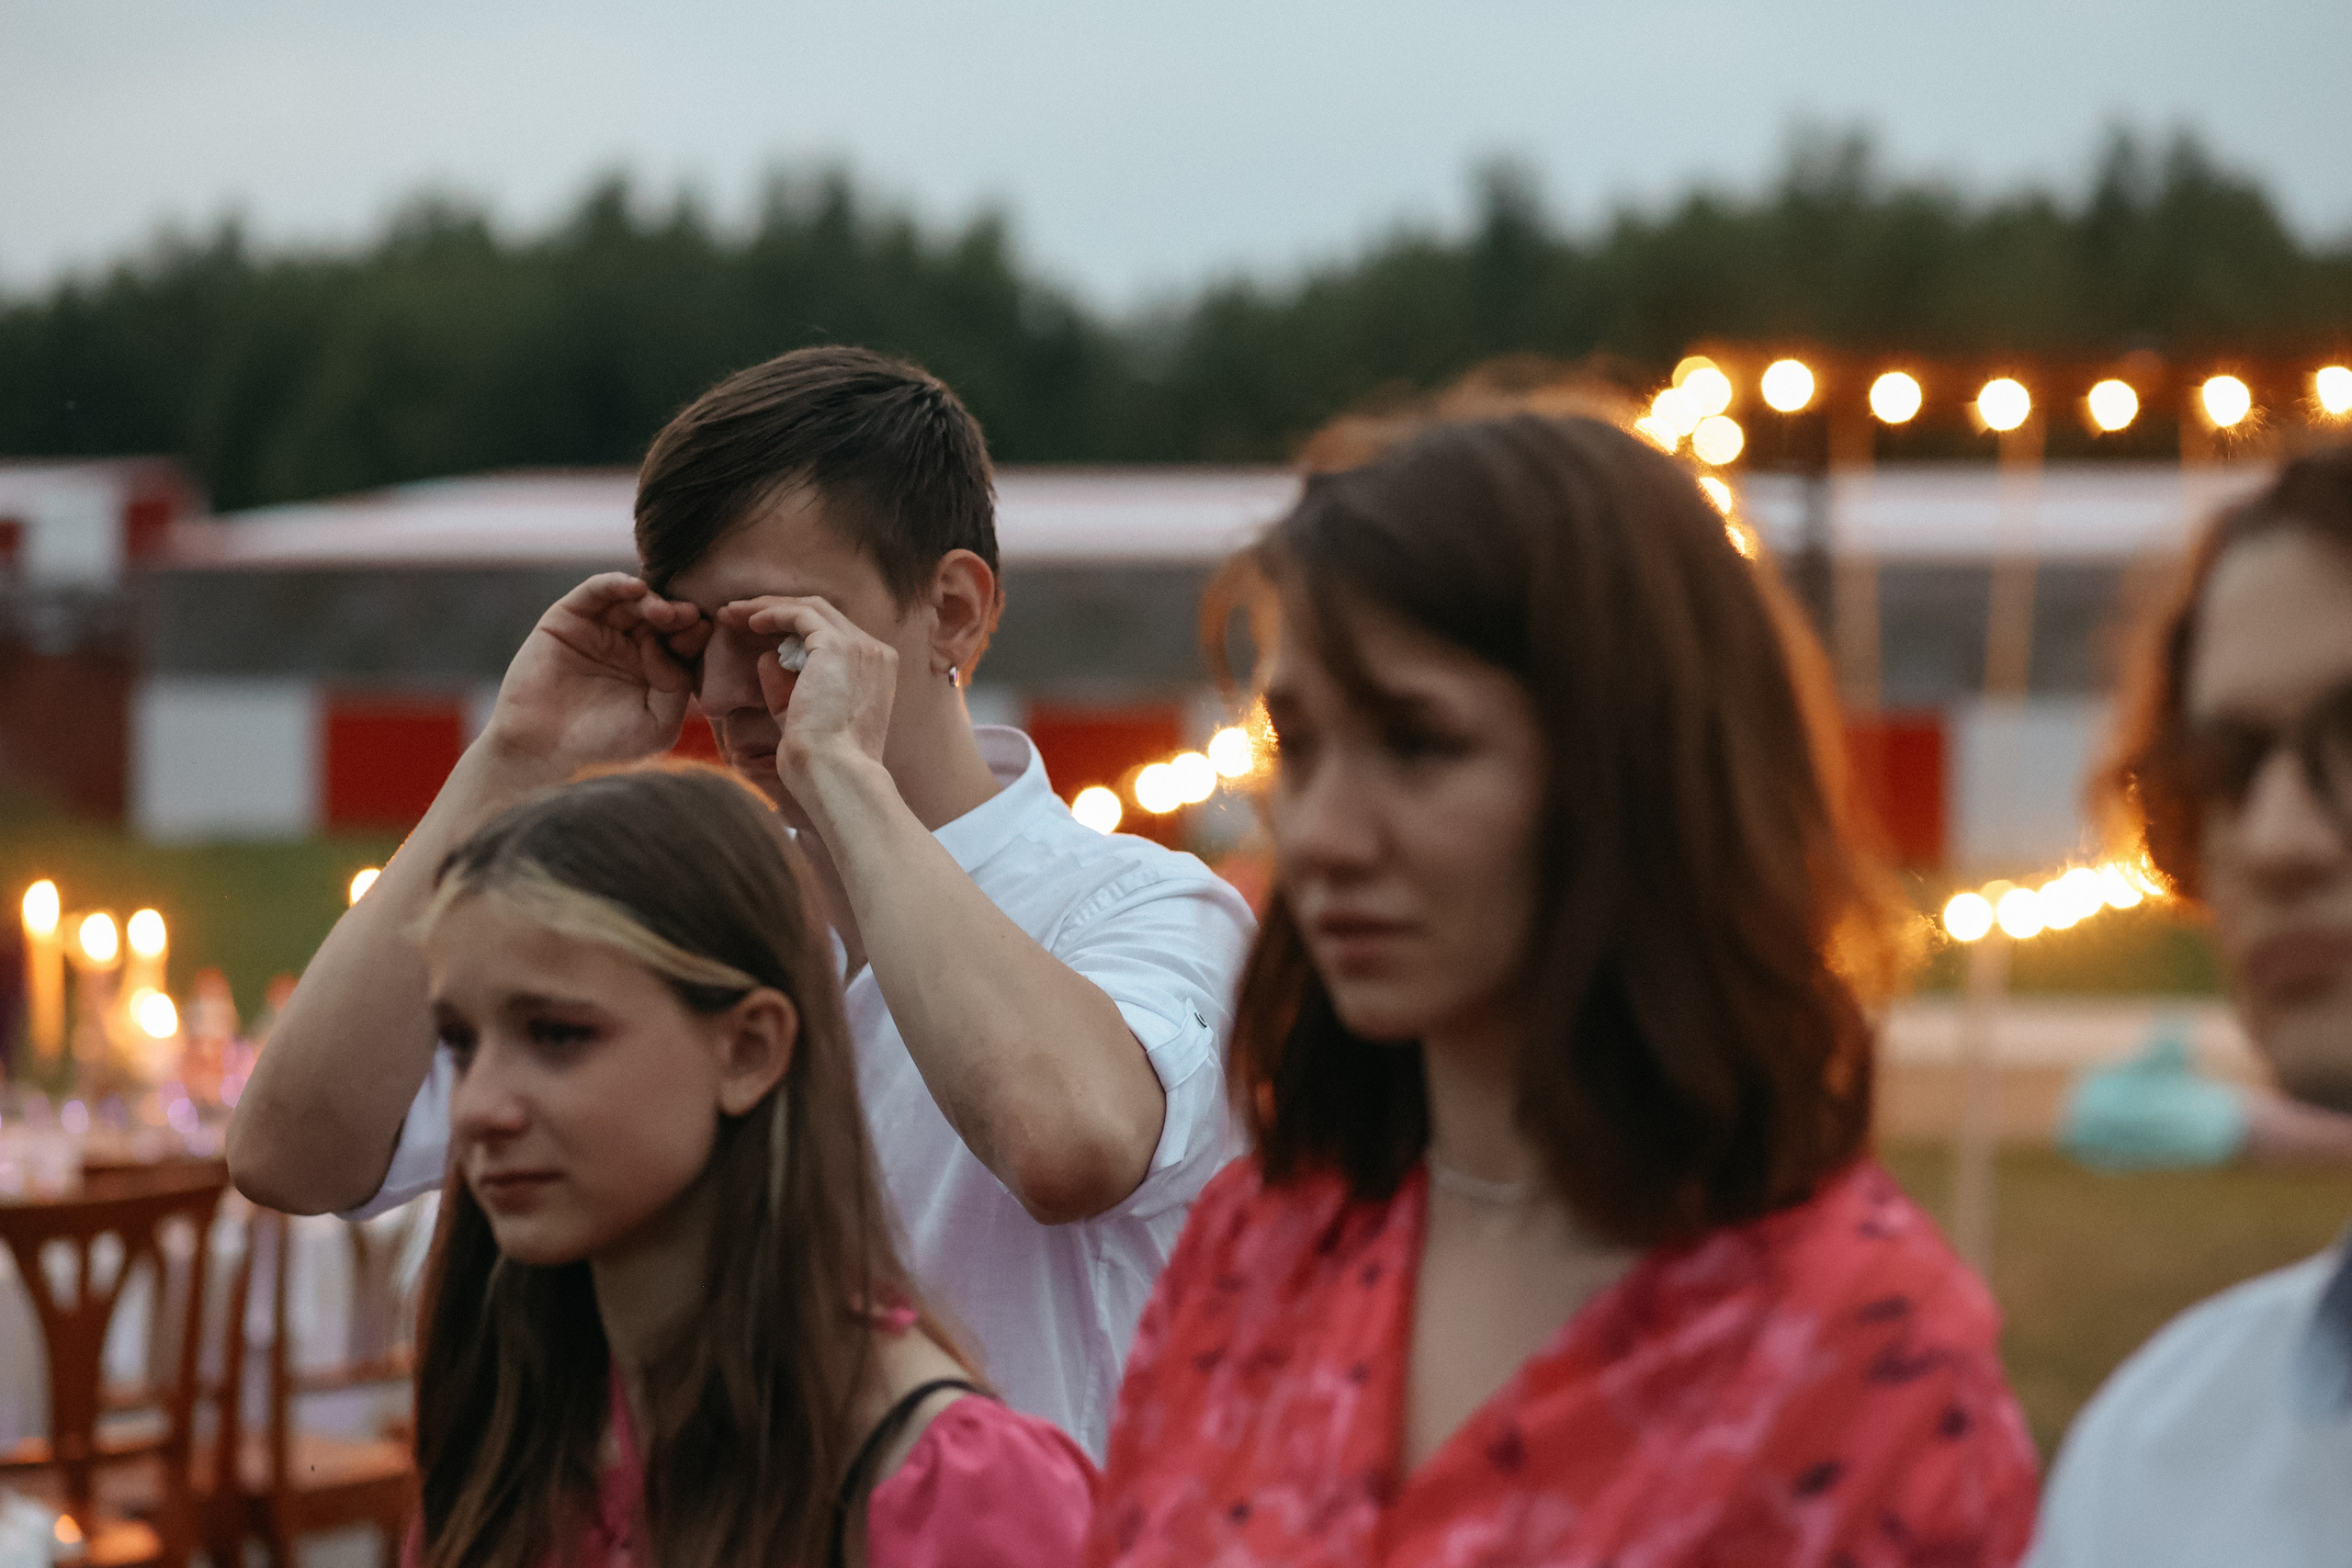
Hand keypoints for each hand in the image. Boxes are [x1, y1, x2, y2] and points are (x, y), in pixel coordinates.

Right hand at [482, 574, 709, 773]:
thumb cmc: (603, 744)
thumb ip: (676, 687)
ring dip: (653, 600)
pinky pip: (597, 591)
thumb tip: (664, 647)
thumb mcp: (658, 725)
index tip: (706, 632)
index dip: (696, 635)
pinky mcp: (570, 617)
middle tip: (690, 616)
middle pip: (662, 617)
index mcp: (657, 670)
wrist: (542, 748)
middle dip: (679, 614)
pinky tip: (636, 589)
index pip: (684, 642)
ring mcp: (601, 629)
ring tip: (664, 613)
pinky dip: (617, 584)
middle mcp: (631, 645)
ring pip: (634, 601)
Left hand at [720, 596, 896, 789]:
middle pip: (822, 615)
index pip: (833, 635)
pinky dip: (771, 613)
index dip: (792, 630)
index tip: (758, 634)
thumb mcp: (801, 715)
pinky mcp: (838, 645)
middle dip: (777, 610)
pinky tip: (748, 621)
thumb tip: (767, 656)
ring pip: (810, 609)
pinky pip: (799, 616)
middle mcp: (875, 653)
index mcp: (876, 671)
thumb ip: (787, 684)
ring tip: (733, 612)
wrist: (834, 773)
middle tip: (738, 614)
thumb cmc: (820, 759)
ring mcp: (860, 646)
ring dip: (769, 607)